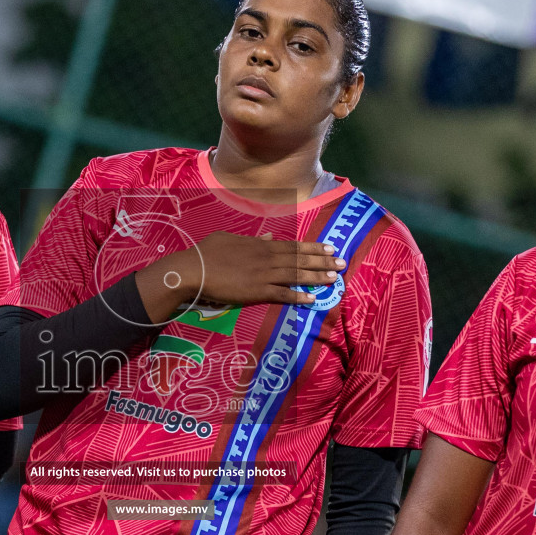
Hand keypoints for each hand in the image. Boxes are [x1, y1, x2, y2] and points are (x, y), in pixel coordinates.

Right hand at [135, 232, 345, 321]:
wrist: (193, 270)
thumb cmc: (207, 253)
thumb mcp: (230, 238)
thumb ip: (253, 238)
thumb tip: (270, 236)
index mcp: (261, 244)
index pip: (294, 246)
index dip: (314, 248)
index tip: (330, 248)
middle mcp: (267, 258)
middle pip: (300, 260)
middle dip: (323, 262)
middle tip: (342, 264)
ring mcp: (263, 275)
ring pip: (296, 275)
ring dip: (317, 277)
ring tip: (334, 279)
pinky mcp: (256, 292)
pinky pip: (282, 294)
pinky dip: (298, 296)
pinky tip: (313, 299)